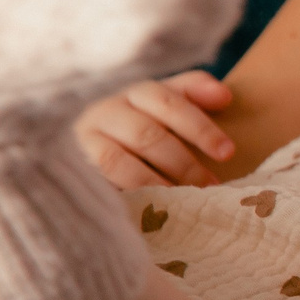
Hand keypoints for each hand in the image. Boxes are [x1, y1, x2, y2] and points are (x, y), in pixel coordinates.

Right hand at [74, 69, 235, 188]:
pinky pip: (96, 182)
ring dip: (154, 183)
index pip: (168, 102)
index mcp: (135, 93)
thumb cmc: (139, 128)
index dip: (200, 127)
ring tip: (182, 200)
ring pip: (118, 162)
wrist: (78, 147)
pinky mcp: (70, 166)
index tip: (228, 152)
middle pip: (147, 135)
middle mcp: (105, 110)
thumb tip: (225, 96)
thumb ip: (192, 94)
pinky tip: (147, 206)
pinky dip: (125, 193)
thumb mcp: (163, 107)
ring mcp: (82, 139)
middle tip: (210, 185)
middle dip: (183, 163)